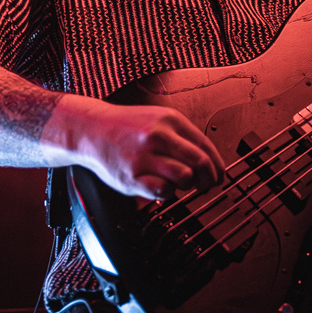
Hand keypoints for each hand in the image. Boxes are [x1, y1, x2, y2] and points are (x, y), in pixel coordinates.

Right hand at [50, 95, 225, 200]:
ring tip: (179, 182)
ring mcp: (144, 156)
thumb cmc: (128, 127)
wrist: (92, 130)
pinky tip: (162, 186)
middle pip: (200, 162)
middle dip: (209, 178)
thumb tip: (209, 161)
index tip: (219, 175)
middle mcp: (159, 136)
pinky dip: (168, 193)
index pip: (206, 146)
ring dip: (187, 185)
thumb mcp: (159, 120)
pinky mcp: (132, 176)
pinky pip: (163, 191)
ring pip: (184, 177)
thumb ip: (182, 137)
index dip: (217, 165)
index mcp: (170, 120)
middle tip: (207, 185)